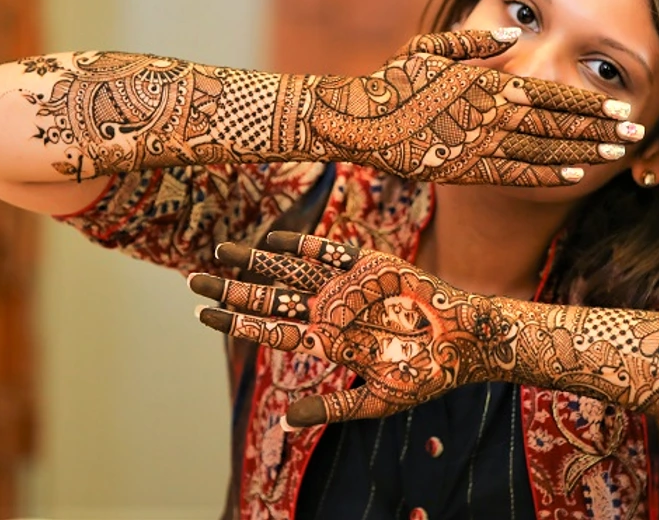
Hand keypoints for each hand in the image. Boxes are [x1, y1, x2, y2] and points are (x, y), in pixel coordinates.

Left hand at [190, 231, 518, 427]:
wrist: (465, 343)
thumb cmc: (425, 375)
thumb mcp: (376, 400)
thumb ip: (333, 406)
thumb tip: (287, 419)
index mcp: (327, 341)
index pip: (270, 328)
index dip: (236, 320)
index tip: (201, 313)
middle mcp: (329, 309)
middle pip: (270, 295)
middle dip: (232, 288)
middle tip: (193, 279)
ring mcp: (346, 285)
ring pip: (291, 268)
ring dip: (257, 260)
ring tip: (220, 249)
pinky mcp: (369, 263)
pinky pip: (329, 249)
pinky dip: (304, 243)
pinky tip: (274, 239)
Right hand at [295, 28, 642, 185]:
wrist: (357, 121)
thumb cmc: (392, 79)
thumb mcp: (431, 48)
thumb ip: (476, 42)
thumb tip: (517, 36)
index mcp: (484, 82)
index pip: (549, 93)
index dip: (589, 102)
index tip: (621, 106)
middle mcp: (487, 115)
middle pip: (555, 123)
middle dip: (599, 129)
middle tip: (635, 132)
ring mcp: (476, 146)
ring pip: (541, 150)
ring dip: (583, 151)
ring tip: (615, 154)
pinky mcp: (463, 170)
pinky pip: (513, 175)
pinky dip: (546, 174)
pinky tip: (574, 175)